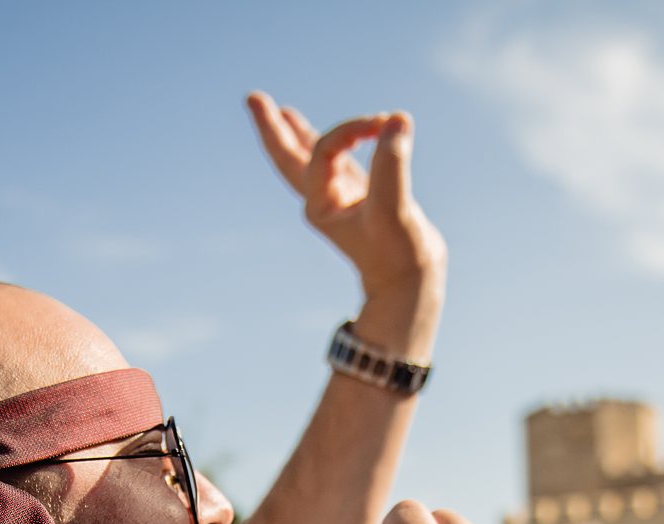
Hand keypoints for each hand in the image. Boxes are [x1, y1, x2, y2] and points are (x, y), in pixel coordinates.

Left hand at [246, 92, 446, 325]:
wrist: (411, 285)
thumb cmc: (398, 252)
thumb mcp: (392, 208)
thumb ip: (391, 163)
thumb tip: (396, 119)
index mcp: (320, 203)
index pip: (325, 149)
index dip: (353, 129)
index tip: (385, 124)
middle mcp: (324, 199)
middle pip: (289, 156)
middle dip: (272, 127)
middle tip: (251, 98)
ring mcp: (342, 199)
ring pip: (314, 158)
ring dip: (297, 134)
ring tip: (280, 110)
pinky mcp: (365, 198)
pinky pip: (344, 163)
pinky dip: (340, 145)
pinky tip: (343, 135)